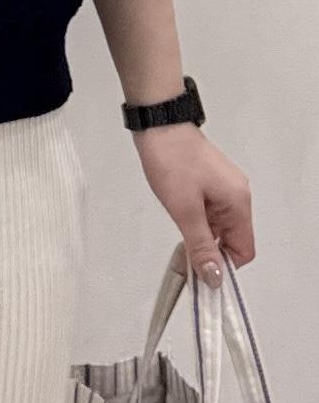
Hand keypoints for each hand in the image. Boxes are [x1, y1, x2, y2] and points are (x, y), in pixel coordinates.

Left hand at [133, 122, 254, 286]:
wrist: (158, 125)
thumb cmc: (172, 161)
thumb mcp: (185, 210)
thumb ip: (201, 245)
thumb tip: (215, 277)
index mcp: (238, 202)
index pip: (244, 249)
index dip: (225, 265)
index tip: (203, 274)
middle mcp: (237, 195)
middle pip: (232, 238)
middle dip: (210, 251)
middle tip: (184, 258)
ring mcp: (224, 186)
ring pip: (218, 225)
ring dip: (201, 234)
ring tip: (178, 231)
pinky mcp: (209, 181)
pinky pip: (209, 211)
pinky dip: (196, 219)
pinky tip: (179, 214)